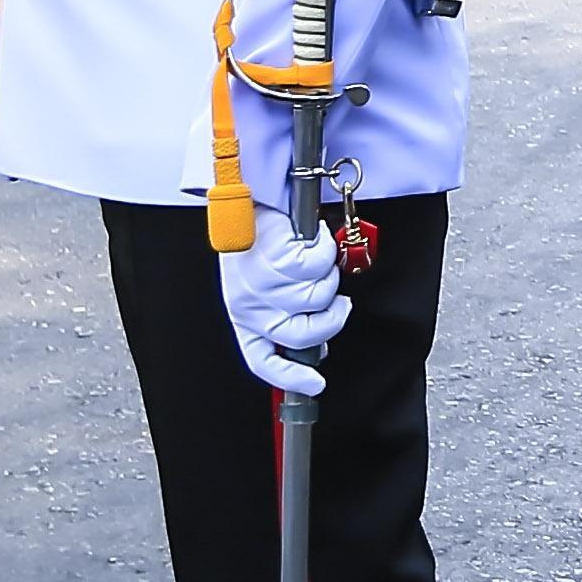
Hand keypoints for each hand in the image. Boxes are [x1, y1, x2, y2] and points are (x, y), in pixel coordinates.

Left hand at [218, 222, 348, 398]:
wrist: (250, 198)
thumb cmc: (256, 240)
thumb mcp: (261, 287)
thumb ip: (284, 316)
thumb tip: (315, 346)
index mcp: (244, 317)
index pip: (263, 361)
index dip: (292, 377)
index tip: (315, 384)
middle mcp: (250, 306)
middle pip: (304, 335)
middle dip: (331, 320)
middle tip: (338, 303)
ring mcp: (263, 286)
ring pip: (319, 297)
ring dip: (326, 275)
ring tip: (312, 257)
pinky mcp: (280, 262)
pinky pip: (321, 267)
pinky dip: (324, 248)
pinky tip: (311, 239)